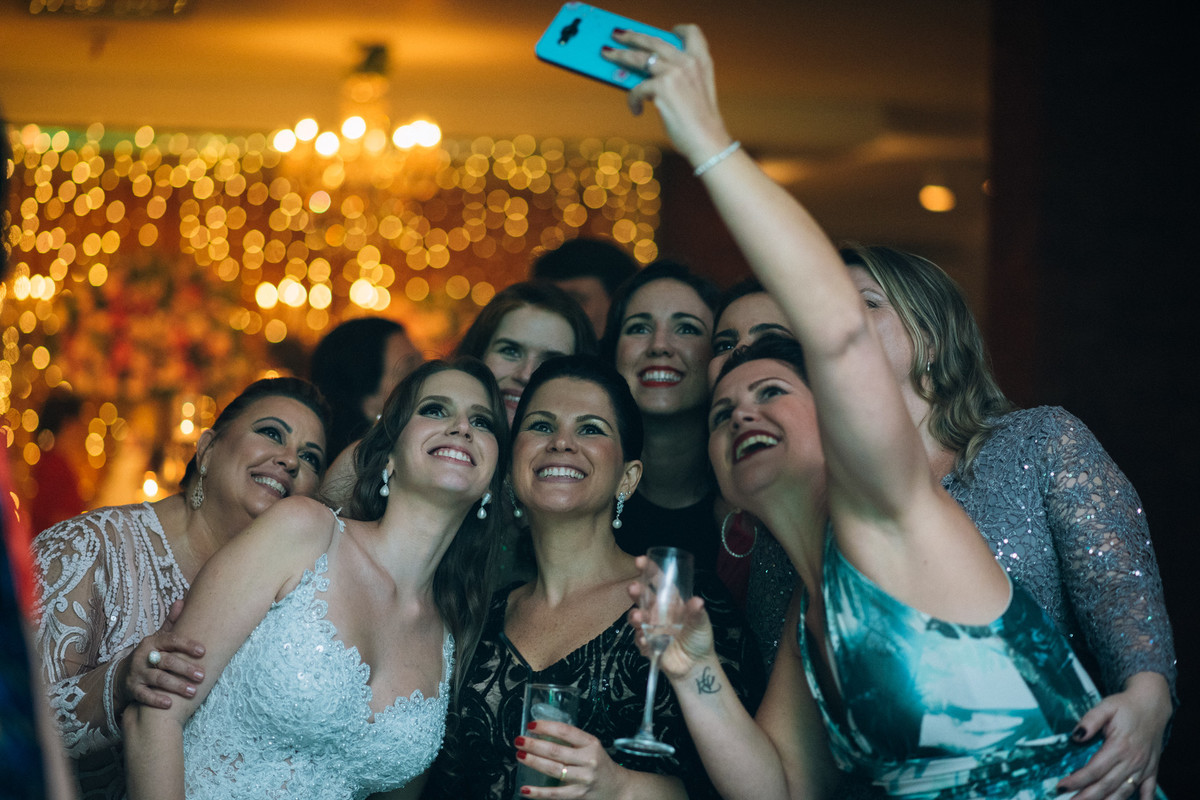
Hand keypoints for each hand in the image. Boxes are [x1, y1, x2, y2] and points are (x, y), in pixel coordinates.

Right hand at [123, 600, 205, 709]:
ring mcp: (137, 673)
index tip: (204, 651)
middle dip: (185, 668)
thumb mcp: (159, 638)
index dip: (187, 645)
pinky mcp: (132, 689)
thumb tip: (182, 600)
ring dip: (176, 686)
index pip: (171, 640)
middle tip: (203, 675)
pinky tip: (171, 704)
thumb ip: (172, 623)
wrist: (123, 676)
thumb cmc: (150, 655)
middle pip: (166, 661)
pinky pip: (144, 695)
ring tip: (193, 692)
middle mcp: (143, 656)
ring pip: (158, 679)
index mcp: (152, 641)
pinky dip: (156, 700)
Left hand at [513, 720, 626, 798]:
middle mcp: (588, 760)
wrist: (617, 788)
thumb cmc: (600, 764)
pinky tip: (525, 789)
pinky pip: (554, 794)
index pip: (566, 731)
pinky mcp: (578, 795)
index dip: (546, 727)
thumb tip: (542, 734)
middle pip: (556, 751)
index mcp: (591, 744)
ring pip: (553, 769)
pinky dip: (538, 792)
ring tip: (520, 755)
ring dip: (533, 762)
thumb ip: (572, 741)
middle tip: (519, 740)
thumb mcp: (592, 747)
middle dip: (534, 744)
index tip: (531, 725)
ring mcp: (583, 779)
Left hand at [603, 25, 733, 168]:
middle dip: (633, 36)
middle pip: (655, 41)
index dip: (680, 30)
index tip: (671, 30)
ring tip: (607, 55)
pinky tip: (636, 111)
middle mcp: (688, 62)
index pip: (693, 33)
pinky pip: (637, 89)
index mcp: (702, 61)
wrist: (707, 141)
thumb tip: (646, 71)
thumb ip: (680, 76)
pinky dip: (633, 101)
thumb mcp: (696, 91)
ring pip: (639, 58)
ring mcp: (674, 72)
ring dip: (620, 56)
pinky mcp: (662, 88)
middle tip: (617, 35)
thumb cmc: (699, 122)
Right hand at [626, 556, 714, 680]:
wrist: (695, 666)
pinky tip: (646, 641)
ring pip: (637, 618)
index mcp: (671, 601)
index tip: (640, 561)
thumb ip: (697, 613)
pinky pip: (639, 640)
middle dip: (636, 591)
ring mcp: (650, 628)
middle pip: (643, 597)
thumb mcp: (701, 624)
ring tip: (637, 617)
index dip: (649, 570)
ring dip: (635, 616)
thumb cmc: (699, 639)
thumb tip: (698, 601)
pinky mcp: (647, 644)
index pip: (658, 581)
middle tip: (633, 588)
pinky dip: (641, 639)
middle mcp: (657, 611)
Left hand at [1056, 673, 1171, 799]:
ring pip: (1124, 792)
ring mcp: (1143, 767)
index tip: (1061, 786)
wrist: (1152, 705)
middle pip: (1107, 785)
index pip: (1094, 770)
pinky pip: (1149, 790)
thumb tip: (1075, 736)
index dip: (1077, 780)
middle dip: (1087, 797)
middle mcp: (1132, 761)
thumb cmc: (1126, 706)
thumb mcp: (1105, 706)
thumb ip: (1090, 720)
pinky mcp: (1152, 769)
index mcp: (1119, 746)